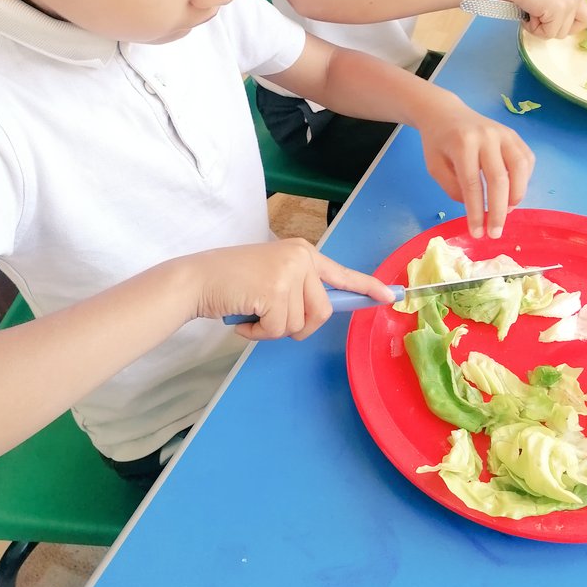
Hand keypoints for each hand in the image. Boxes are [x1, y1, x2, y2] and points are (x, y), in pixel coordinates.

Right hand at [190, 239, 395, 340]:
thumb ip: (298, 289)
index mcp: (303, 253)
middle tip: (268, 318)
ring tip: (251, 312)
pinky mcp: (275, 290)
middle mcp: (301, 258)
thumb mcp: (273, 277)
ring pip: (299, 324)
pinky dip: (258, 333)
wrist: (197, 279)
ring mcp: (289, 272)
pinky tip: (243, 318)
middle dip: (297, 326)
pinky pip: (278, 330)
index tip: (390, 297)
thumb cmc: (231, 283)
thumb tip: (323, 313)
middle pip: (321, 312)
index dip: (367, 288)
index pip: (342, 274)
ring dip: (272, 330)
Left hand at [418, 93, 534, 239]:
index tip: (477, 233)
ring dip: (516, 197)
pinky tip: (512, 193)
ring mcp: (504, 134)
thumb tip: (476, 208)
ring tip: (506, 213)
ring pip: (520, 169)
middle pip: (500, 180)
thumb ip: (453, 188)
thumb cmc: (438, 143)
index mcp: (463, 144)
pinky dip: (524, 181)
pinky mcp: (514, 135)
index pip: (472, 185)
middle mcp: (487, 136)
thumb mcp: (435, 167)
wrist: (446, 113)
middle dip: (499, 211)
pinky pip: (526, 161)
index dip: (476, 212)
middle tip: (495, 233)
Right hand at [496, 0, 586, 38]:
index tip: (552, 22)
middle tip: (540, 18)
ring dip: (541, 28)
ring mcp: (569, 3)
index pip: (585, 19)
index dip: (568, 26)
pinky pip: (548, 33)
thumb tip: (555, 27)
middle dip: (554, 29)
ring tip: (531, 12)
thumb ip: (557, 7)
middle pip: (573, 30)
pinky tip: (528, 13)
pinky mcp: (559, 10)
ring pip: (559, 34)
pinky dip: (534, 28)